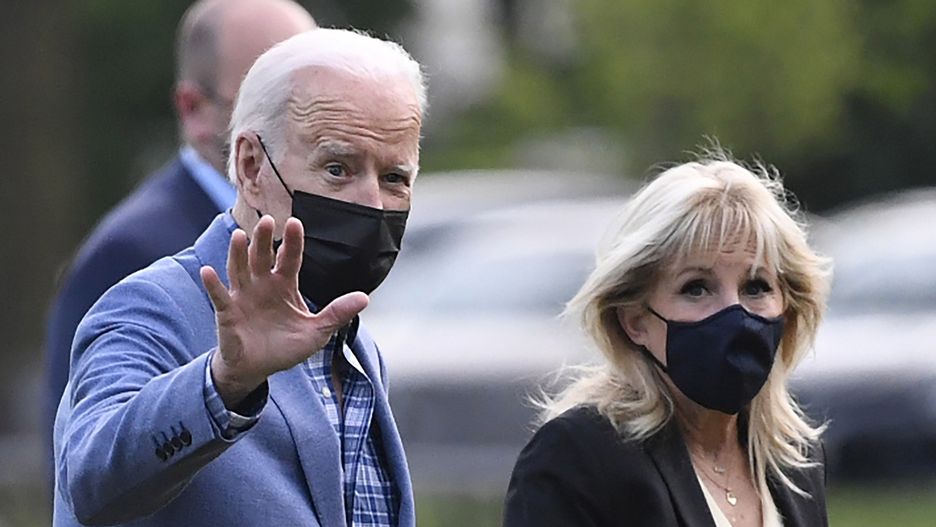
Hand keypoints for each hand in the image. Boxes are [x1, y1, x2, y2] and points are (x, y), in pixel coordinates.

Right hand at [200, 215, 367, 407]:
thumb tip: (364, 298)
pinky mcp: (227, 313)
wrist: (258, 369)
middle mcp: (262, 285)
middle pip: (262, 257)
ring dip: (237, 253)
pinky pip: (219, 296)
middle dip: (263, 240)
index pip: (290, 258)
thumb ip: (337, 313)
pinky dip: (213, 284)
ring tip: (238, 235)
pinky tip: (207, 271)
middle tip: (267, 221)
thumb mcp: (316, 332)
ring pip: (239, 269)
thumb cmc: (285, 347)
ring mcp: (243, 296)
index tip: (295, 222)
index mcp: (284, 285)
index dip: (292, 241)